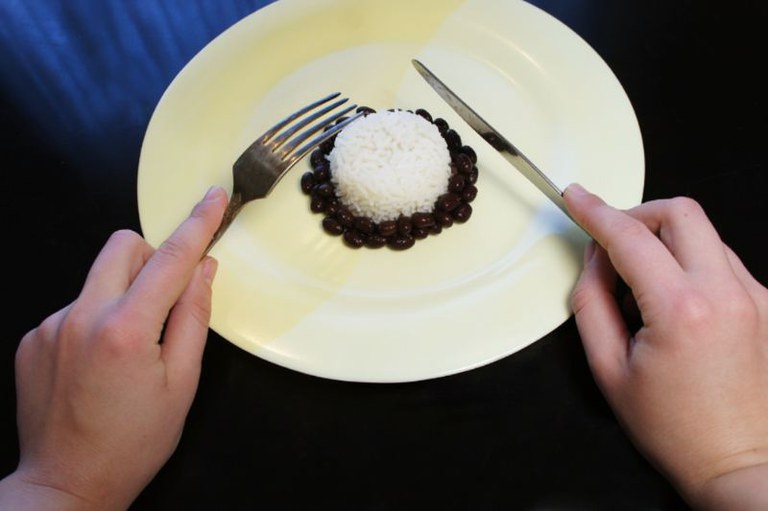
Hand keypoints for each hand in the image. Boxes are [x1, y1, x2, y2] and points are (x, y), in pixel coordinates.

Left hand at [0, 187, 226, 510]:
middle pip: (122, 246)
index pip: (171, 260)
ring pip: (99, 278)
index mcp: (126, 330)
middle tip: (166, 299)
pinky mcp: (32, 338)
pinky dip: (96, 319)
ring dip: (123, 294)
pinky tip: (98, 363)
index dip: (197, 225)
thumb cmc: (134, 442)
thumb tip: (202, 269)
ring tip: (128, 349)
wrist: (66, 484)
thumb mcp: (182, 383)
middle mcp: (81, 317)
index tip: (213, 197)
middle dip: (152, 257)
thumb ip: (193, 317)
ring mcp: (50, 326)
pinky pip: (75, 306)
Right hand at [564, 184, 767, 509]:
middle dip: (637, 214)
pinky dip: (688, 264)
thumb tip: (594, 260)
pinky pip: (719, 261)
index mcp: (682, 311)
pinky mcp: (763, 305)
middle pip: (680, 212)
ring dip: (664, 241)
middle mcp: (727, 294)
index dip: (595, 212)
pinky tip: (673, 300)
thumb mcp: (608, 367)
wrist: (738, 462)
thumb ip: (592, 302)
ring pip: (702, 233)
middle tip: (611, 240)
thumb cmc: (675, 427)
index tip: (577, 198)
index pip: (629, 237)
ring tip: (641, 285)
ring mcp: (753, 297)